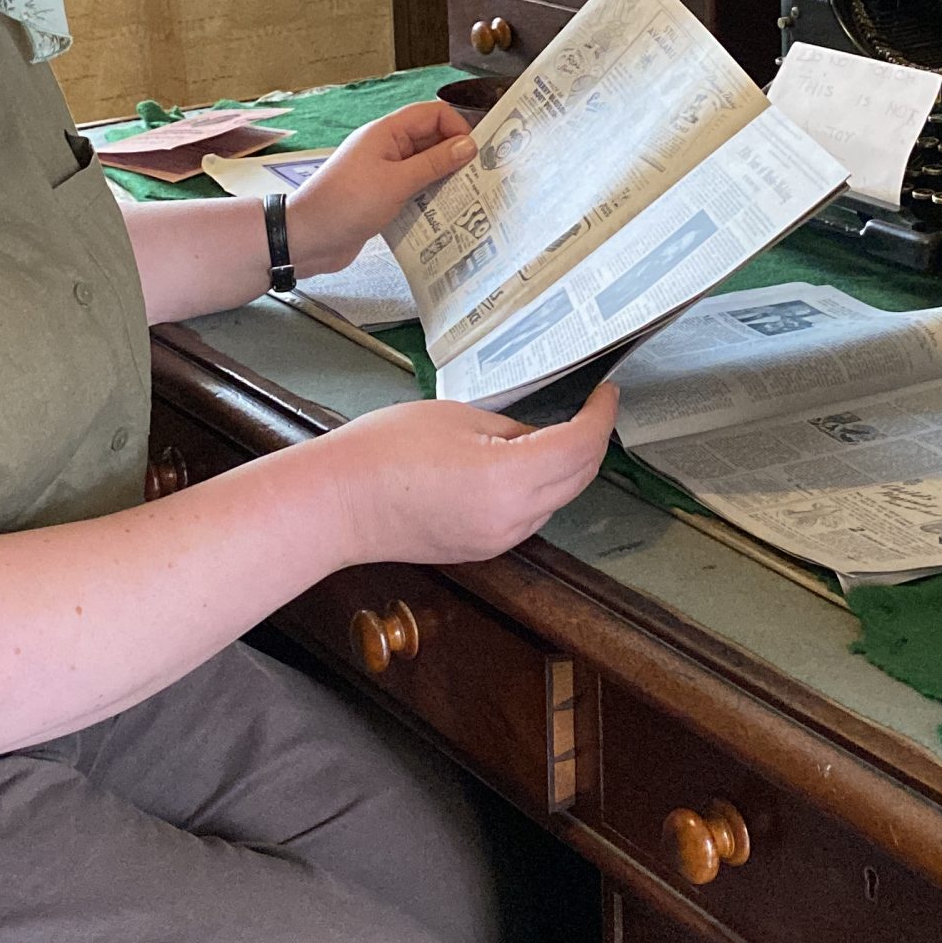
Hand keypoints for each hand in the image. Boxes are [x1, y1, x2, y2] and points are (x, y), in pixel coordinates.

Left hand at [286, 101, 476, 275]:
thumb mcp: (396, 182)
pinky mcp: (383, 196)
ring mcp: (384, 172)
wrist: (307, 239)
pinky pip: (414, 189)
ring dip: (444, 179)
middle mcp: (387, 148)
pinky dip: (430, 198)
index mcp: (386, 132)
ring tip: (467, 198)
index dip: (457, 128)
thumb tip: (468, 146)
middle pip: (431, 140)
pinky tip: (445, 213)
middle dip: (455, 155)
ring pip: (425, 167)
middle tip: (479, 178)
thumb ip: (433, 163)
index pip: (433, 114)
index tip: (475, 154)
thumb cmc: (345, 205)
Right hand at [316, 384, 619, 564]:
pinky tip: (524, 462)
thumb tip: (538, 435)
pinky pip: (529, 516)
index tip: (606, 393)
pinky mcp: (482, 549)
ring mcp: (498, 540)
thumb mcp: (456, 418)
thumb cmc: (383, 451)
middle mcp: (512, 518)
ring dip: (568, 466)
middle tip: (591, 407)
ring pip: (557, 500)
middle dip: (593, 441)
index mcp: (508, 478)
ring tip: (557, 429)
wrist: (336, 504)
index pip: (580, 446)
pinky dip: (541, 488)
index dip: (601, 416)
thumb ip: (509, 428)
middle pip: (578, 478)